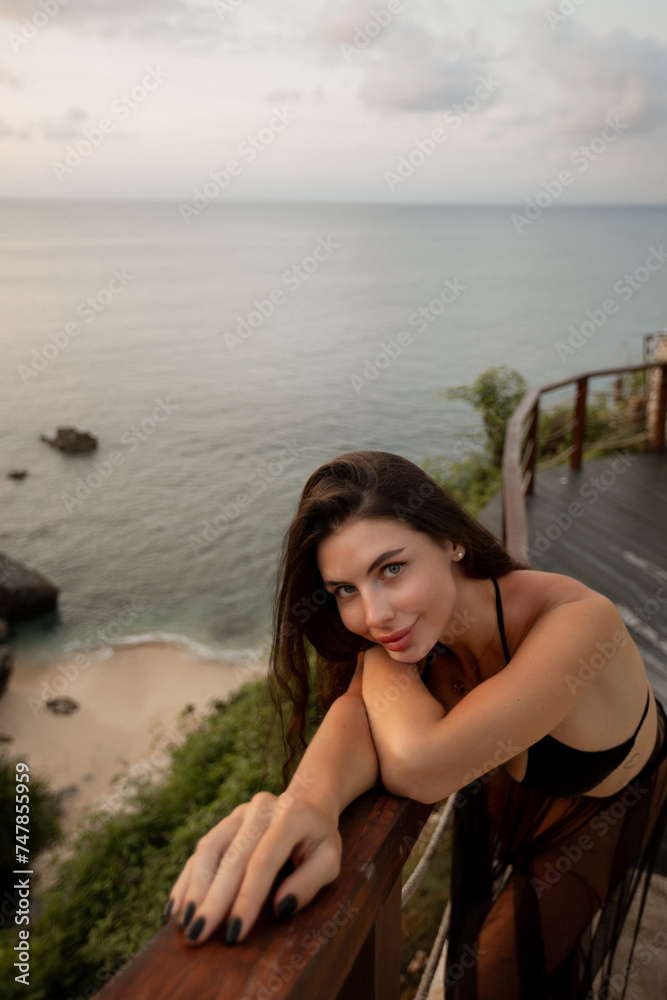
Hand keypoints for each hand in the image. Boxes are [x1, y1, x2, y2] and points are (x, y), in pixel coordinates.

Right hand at [164, 790, 341, 945]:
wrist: (307, 803)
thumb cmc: (319, 841)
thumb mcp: (330, 860)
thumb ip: (310, 882)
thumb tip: (281, 907)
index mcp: (290, 815)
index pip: (264, 859)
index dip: (247, 897)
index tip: (234, 933)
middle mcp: (260, 808)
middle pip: (232, 856)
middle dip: (213, 899)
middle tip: (198, 934)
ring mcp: (239, 813)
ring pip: (210, 849)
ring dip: (195, 888)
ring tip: (185, 923)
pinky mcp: (225, 823)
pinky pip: (202, 849)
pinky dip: (187, 878)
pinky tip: (176, 906)